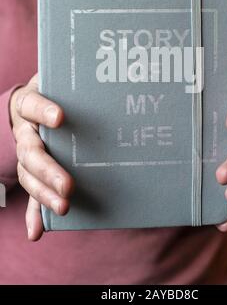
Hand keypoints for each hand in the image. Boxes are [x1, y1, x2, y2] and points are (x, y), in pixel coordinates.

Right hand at [10, 73, 73, 240]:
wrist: (31, 103)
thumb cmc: (55, 94)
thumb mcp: (59, 85)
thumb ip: (75, 88)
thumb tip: (112, 82)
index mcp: (29, 105)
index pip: (32, 106)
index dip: (43, 112)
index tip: (61, 117)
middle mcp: (25, 131)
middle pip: (30, 151)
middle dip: (48, 170)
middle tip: (68, 185)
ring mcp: (26, 152)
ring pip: (29, 175)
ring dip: (44, 194)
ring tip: (63, 207)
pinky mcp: (31, 171)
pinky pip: (30, 194)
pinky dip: (33, 214)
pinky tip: (36, 232)